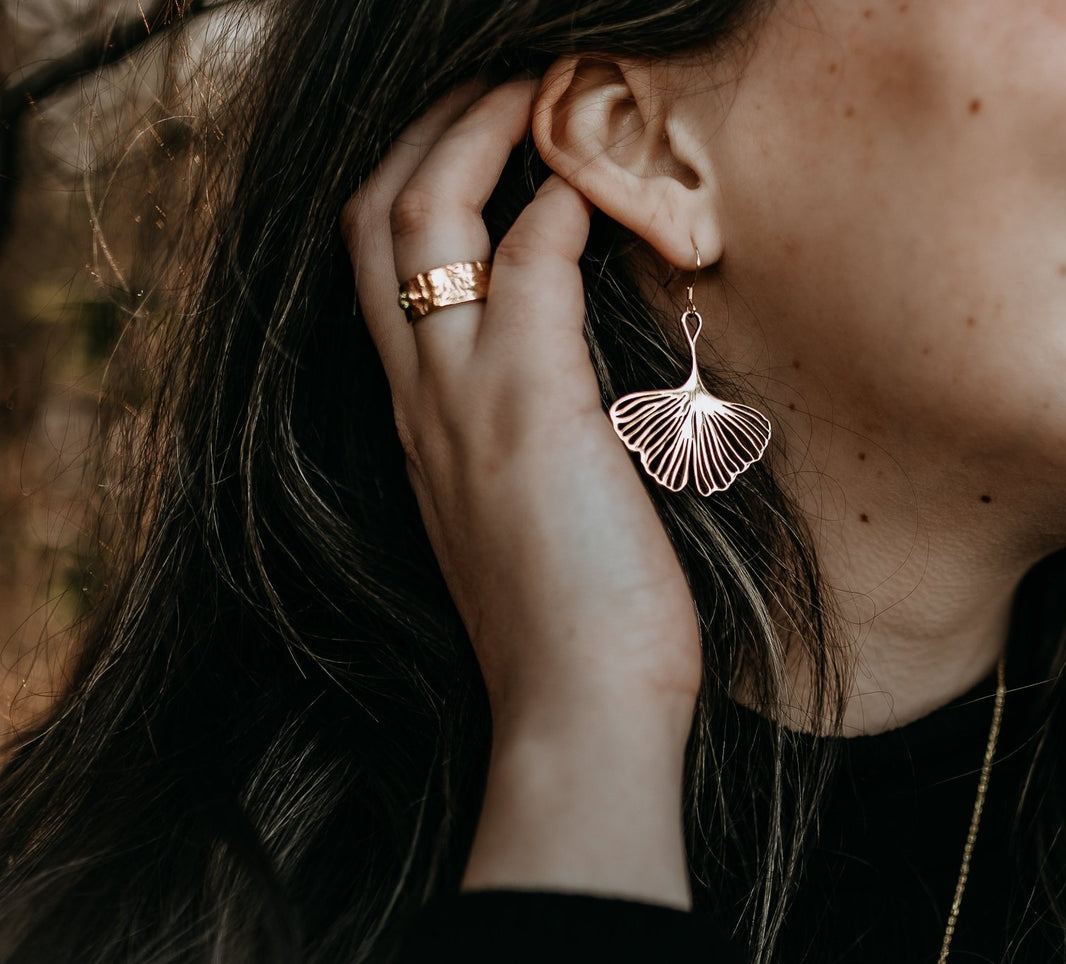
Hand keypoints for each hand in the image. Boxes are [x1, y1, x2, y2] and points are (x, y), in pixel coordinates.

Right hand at [342, 78, 699, 905]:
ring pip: (422, 213)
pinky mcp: (528, 408)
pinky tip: (594, 188)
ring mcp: (462, 397)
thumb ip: (534, 427)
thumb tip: (574, 364)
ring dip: (480, 132)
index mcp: (422, 421)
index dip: (419, 184)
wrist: (576, 710)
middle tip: (492, 85)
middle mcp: (422, 397)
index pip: (380, 269)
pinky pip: (525, 265)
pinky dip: (556, 208)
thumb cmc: (576, 621)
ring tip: (536, 92)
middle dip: (426, 129)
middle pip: (371, 217)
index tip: (479, 144)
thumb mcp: (533, 508)